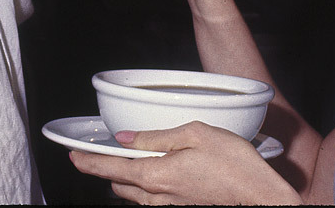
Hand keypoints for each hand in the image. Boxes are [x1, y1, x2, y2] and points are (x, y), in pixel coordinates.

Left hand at [69, 121, 300, 204]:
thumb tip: (126, 138)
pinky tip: (154, 172)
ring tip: (123, 161)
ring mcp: (170, 207)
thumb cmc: (236, 165)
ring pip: (134, 194)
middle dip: (105, 170)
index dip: (88, 162)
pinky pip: (151, 200)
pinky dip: (144, 186)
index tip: (72, 155)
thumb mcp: (195, 134)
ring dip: (124, 179)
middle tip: (95, 154)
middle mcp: (158, 197)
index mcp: (156, 175)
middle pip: (118, 185)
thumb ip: (156, 136)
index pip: (110, 169)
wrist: (262, 199)